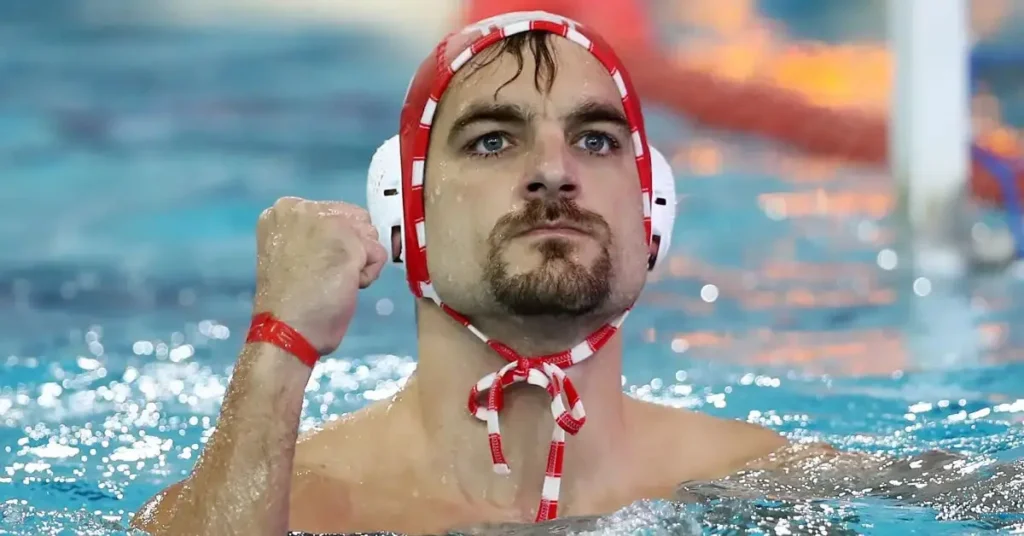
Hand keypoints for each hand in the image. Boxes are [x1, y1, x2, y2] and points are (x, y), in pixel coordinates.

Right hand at [252, 197, 387, 354]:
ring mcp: (326, 223)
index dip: (336, 241)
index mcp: (283, 209)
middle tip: (325, 275)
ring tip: (332, 281)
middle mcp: (303, 208)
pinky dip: (368, 275)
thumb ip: (313, 234)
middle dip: (351, 248)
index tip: (315, 264)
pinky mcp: (349, 243)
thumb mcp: (291, 251)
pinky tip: (345, 287)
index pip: (334, 211)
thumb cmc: (289, 300)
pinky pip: (378, 254)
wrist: (286, 328)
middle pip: (356, 220)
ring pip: (369, 235)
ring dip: (360, 261)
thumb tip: (352, 232)